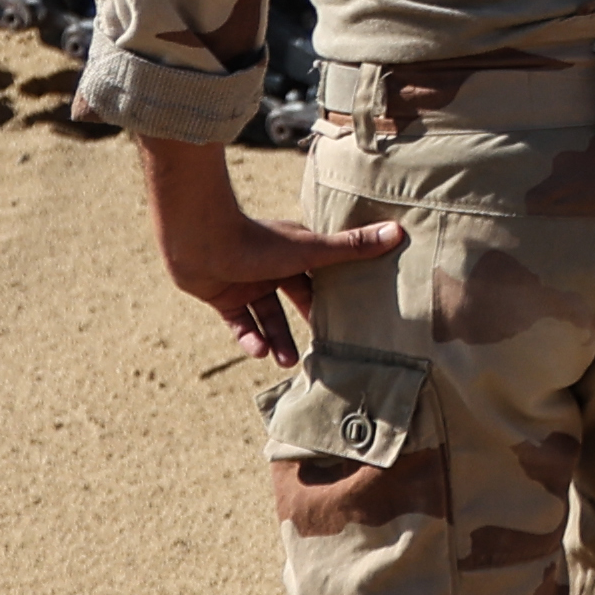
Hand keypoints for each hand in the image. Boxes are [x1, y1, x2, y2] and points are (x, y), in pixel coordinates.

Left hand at [138, 134, 375, 361]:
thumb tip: (398, 231)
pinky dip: (248, 337)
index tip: (351, 316)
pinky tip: (258, 351)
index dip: (335, 294)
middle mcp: (273, 265)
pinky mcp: (222, 296)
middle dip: (306, 324)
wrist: (197, 241)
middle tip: (322, 351)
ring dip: (276, 339)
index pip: (322, 274)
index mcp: (296, 250)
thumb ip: (352, 247)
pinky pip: (239, 322)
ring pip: (267, 316)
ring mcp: (246, 281)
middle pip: (296, 299)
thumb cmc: (256, 240)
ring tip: (285, 363)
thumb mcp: (310, 250)